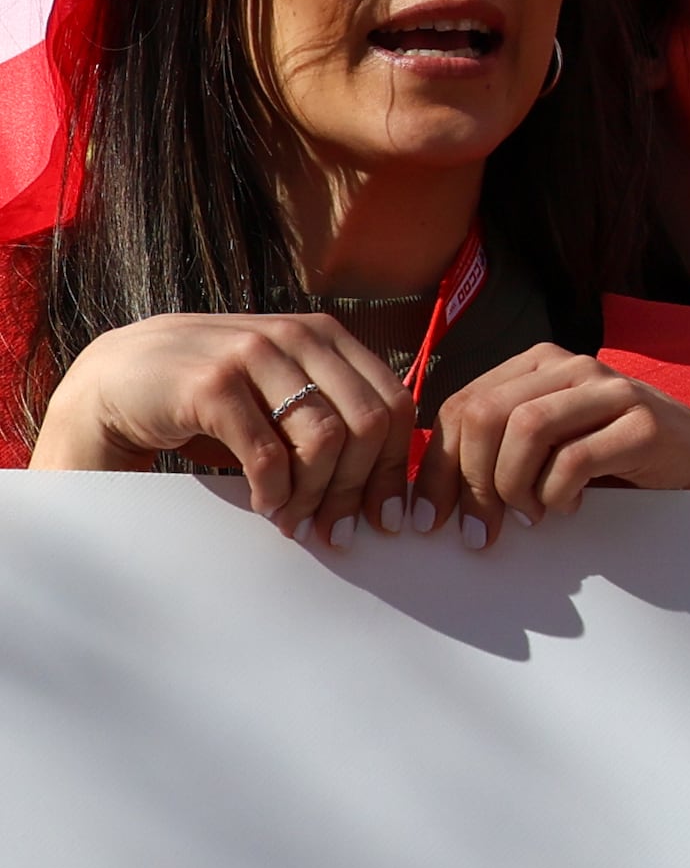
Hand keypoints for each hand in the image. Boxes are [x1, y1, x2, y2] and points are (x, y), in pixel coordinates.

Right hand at [26, 311, 411, 536]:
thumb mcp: (280, 391)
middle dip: (357, 488)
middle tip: (341, 531)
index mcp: (325, 336)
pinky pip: (267, 453)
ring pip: (323, 439)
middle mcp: (297, 336)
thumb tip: (386, 483)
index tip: (387, 516)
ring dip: (315, 495)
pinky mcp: (213, 385)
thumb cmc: (211, 394)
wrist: (116, 379)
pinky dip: (274, 491)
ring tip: (297, 523)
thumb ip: (330, 413)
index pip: (394, 402)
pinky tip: (266, 507)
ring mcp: (254, 355)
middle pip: (367, 424)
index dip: (395, 466)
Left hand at [413, 347, 689, 530]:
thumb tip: (431, 494)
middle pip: (487, 413)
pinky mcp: (645, 424)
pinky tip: (567, 509)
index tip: (431, 520)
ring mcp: (614, 391)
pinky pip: (574, 458)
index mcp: (540, 364)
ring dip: (512, 486)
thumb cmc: (617, 463)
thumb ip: (499, 448)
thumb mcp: (549, 446)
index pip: (464, 405)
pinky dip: (557, 494)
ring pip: (525, 428)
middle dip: (470, 481)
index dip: (439, 467)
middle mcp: (575, 366)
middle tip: (477, 531)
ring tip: (527, 517)